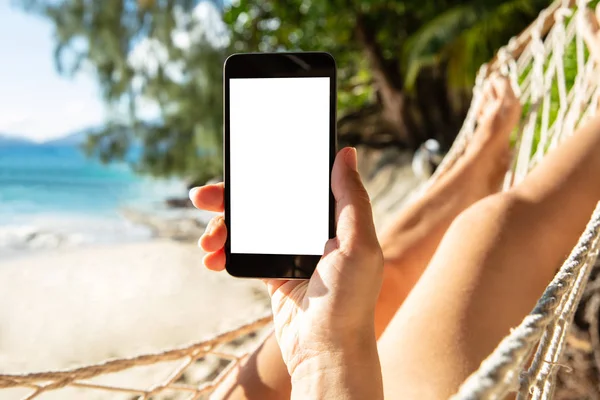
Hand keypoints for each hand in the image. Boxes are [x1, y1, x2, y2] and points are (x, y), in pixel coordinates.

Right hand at [190, 147, 383, 397]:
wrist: (326, 351)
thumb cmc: (351, 300)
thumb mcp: (359, 244)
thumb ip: (351, 198)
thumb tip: (346, 153)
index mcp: (332, 220)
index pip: (295, 183)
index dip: (268, 171)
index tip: (242, 162)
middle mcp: (308, 231)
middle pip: (264, 201)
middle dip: (232, 198)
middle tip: (203, 196)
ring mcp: (287, 251)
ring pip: (247, 225)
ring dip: (221, 227)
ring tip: (208, 242)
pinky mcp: (271, 272)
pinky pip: (241, 253)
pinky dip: (223, 252)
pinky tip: (212, 257)